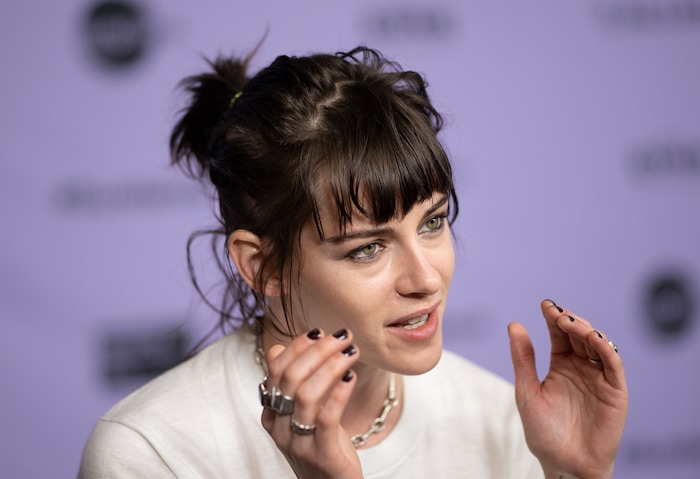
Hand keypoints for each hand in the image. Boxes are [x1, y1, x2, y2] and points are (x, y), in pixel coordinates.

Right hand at [261, 328, 362, 478]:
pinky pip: (326, 419)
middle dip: (318, 351)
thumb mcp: (301, 413)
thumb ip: (290, 383)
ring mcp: (297, 442)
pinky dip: (339, 393)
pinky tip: (352, 377)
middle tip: (342, 336)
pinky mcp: (321, 455)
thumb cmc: (321, 446)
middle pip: (291, 378)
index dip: (297, 347)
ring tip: (351, 351)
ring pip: (306, 395)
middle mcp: (278, 428)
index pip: (276, 370)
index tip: (319, 331)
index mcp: (270, 414)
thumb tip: (276, 348)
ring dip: (331, 366)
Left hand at [508, 300, 628, 478]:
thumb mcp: (527, 391)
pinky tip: (593, 338)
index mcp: (561, 365)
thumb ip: (523, 359)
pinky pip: (613, 365)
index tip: (545, 304)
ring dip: (586, 330)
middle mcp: (581, 368)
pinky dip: (605, 349)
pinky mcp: (615, 391)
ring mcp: (599, 378)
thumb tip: (514, 324)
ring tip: (571, 322)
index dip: (554, 318)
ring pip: (597, 345)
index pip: (559, 334)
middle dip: (569, 320)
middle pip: (579, 335)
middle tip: (557, 312)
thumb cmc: (544, 433)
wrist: (564, 464)